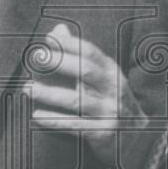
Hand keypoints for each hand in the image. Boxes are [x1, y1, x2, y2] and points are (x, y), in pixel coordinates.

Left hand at [30, 23, 146, 167]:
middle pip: (85, 71)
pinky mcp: (103, 134)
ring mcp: (109, 112)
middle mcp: (113, 90)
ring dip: (50, 93)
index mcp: (113, 73)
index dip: (70, 44)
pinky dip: (55, 120)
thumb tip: (58, 29)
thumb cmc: (113, 102)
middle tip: (37, 58)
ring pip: (77, 99)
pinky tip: (36, 115)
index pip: (91, 53)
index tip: (48, 38)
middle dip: (60, 63)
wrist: (139, 139)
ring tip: (27, 88)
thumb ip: (80, 55)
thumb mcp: (105, 77)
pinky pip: (75, 126)